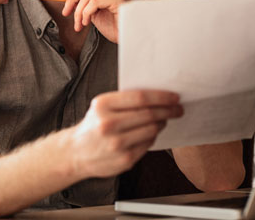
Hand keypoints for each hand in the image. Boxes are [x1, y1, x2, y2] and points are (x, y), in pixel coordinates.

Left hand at [61, 0, 130, 41]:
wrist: (128, 37)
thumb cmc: (115, 26)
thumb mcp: (94, 13)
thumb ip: (84, 2)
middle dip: (72, 0)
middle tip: (66, 13)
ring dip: (78, 12)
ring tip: (79, 24)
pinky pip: (93, 2)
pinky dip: (85, 14)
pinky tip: (87, 23)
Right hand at [66, 90, 182, 179]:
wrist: (76, 153)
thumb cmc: (94, 126)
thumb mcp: (102, 106)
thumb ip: (126, 101)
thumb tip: (159, 95)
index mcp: (103, 105)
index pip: (141, 98)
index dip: (162, 97)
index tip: (174, 97)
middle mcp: (108, 124)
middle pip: (149, 114)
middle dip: (168, 110)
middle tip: (178, 109)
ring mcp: (117, 144)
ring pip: (152, 129)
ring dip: (162, 122)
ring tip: (164, 119)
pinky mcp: (124, 160)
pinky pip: (148, 144)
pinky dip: (153, 136)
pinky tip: (150, 133)